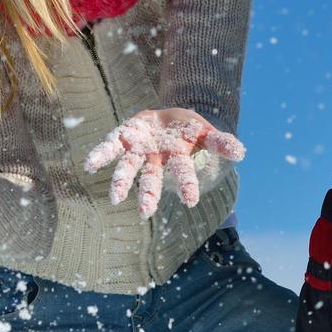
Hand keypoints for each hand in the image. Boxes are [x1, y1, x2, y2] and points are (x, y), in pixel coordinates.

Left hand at [84, 109, 245, 217]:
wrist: (166, 118)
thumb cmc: (187, 129)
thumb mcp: (205, 131)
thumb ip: (221, 142)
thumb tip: (242, 153)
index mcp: (177, 157)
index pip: (184, 172)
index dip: (187, 185)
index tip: (191, 202)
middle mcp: (155, 159)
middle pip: (152, 178)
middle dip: (148, 194)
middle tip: (145, 213)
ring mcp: (138, 150)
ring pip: (129, 168)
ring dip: (120, 182)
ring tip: (114, 199)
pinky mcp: (124, 138)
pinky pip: (110, 146)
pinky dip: (99, 156)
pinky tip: (88, 166)